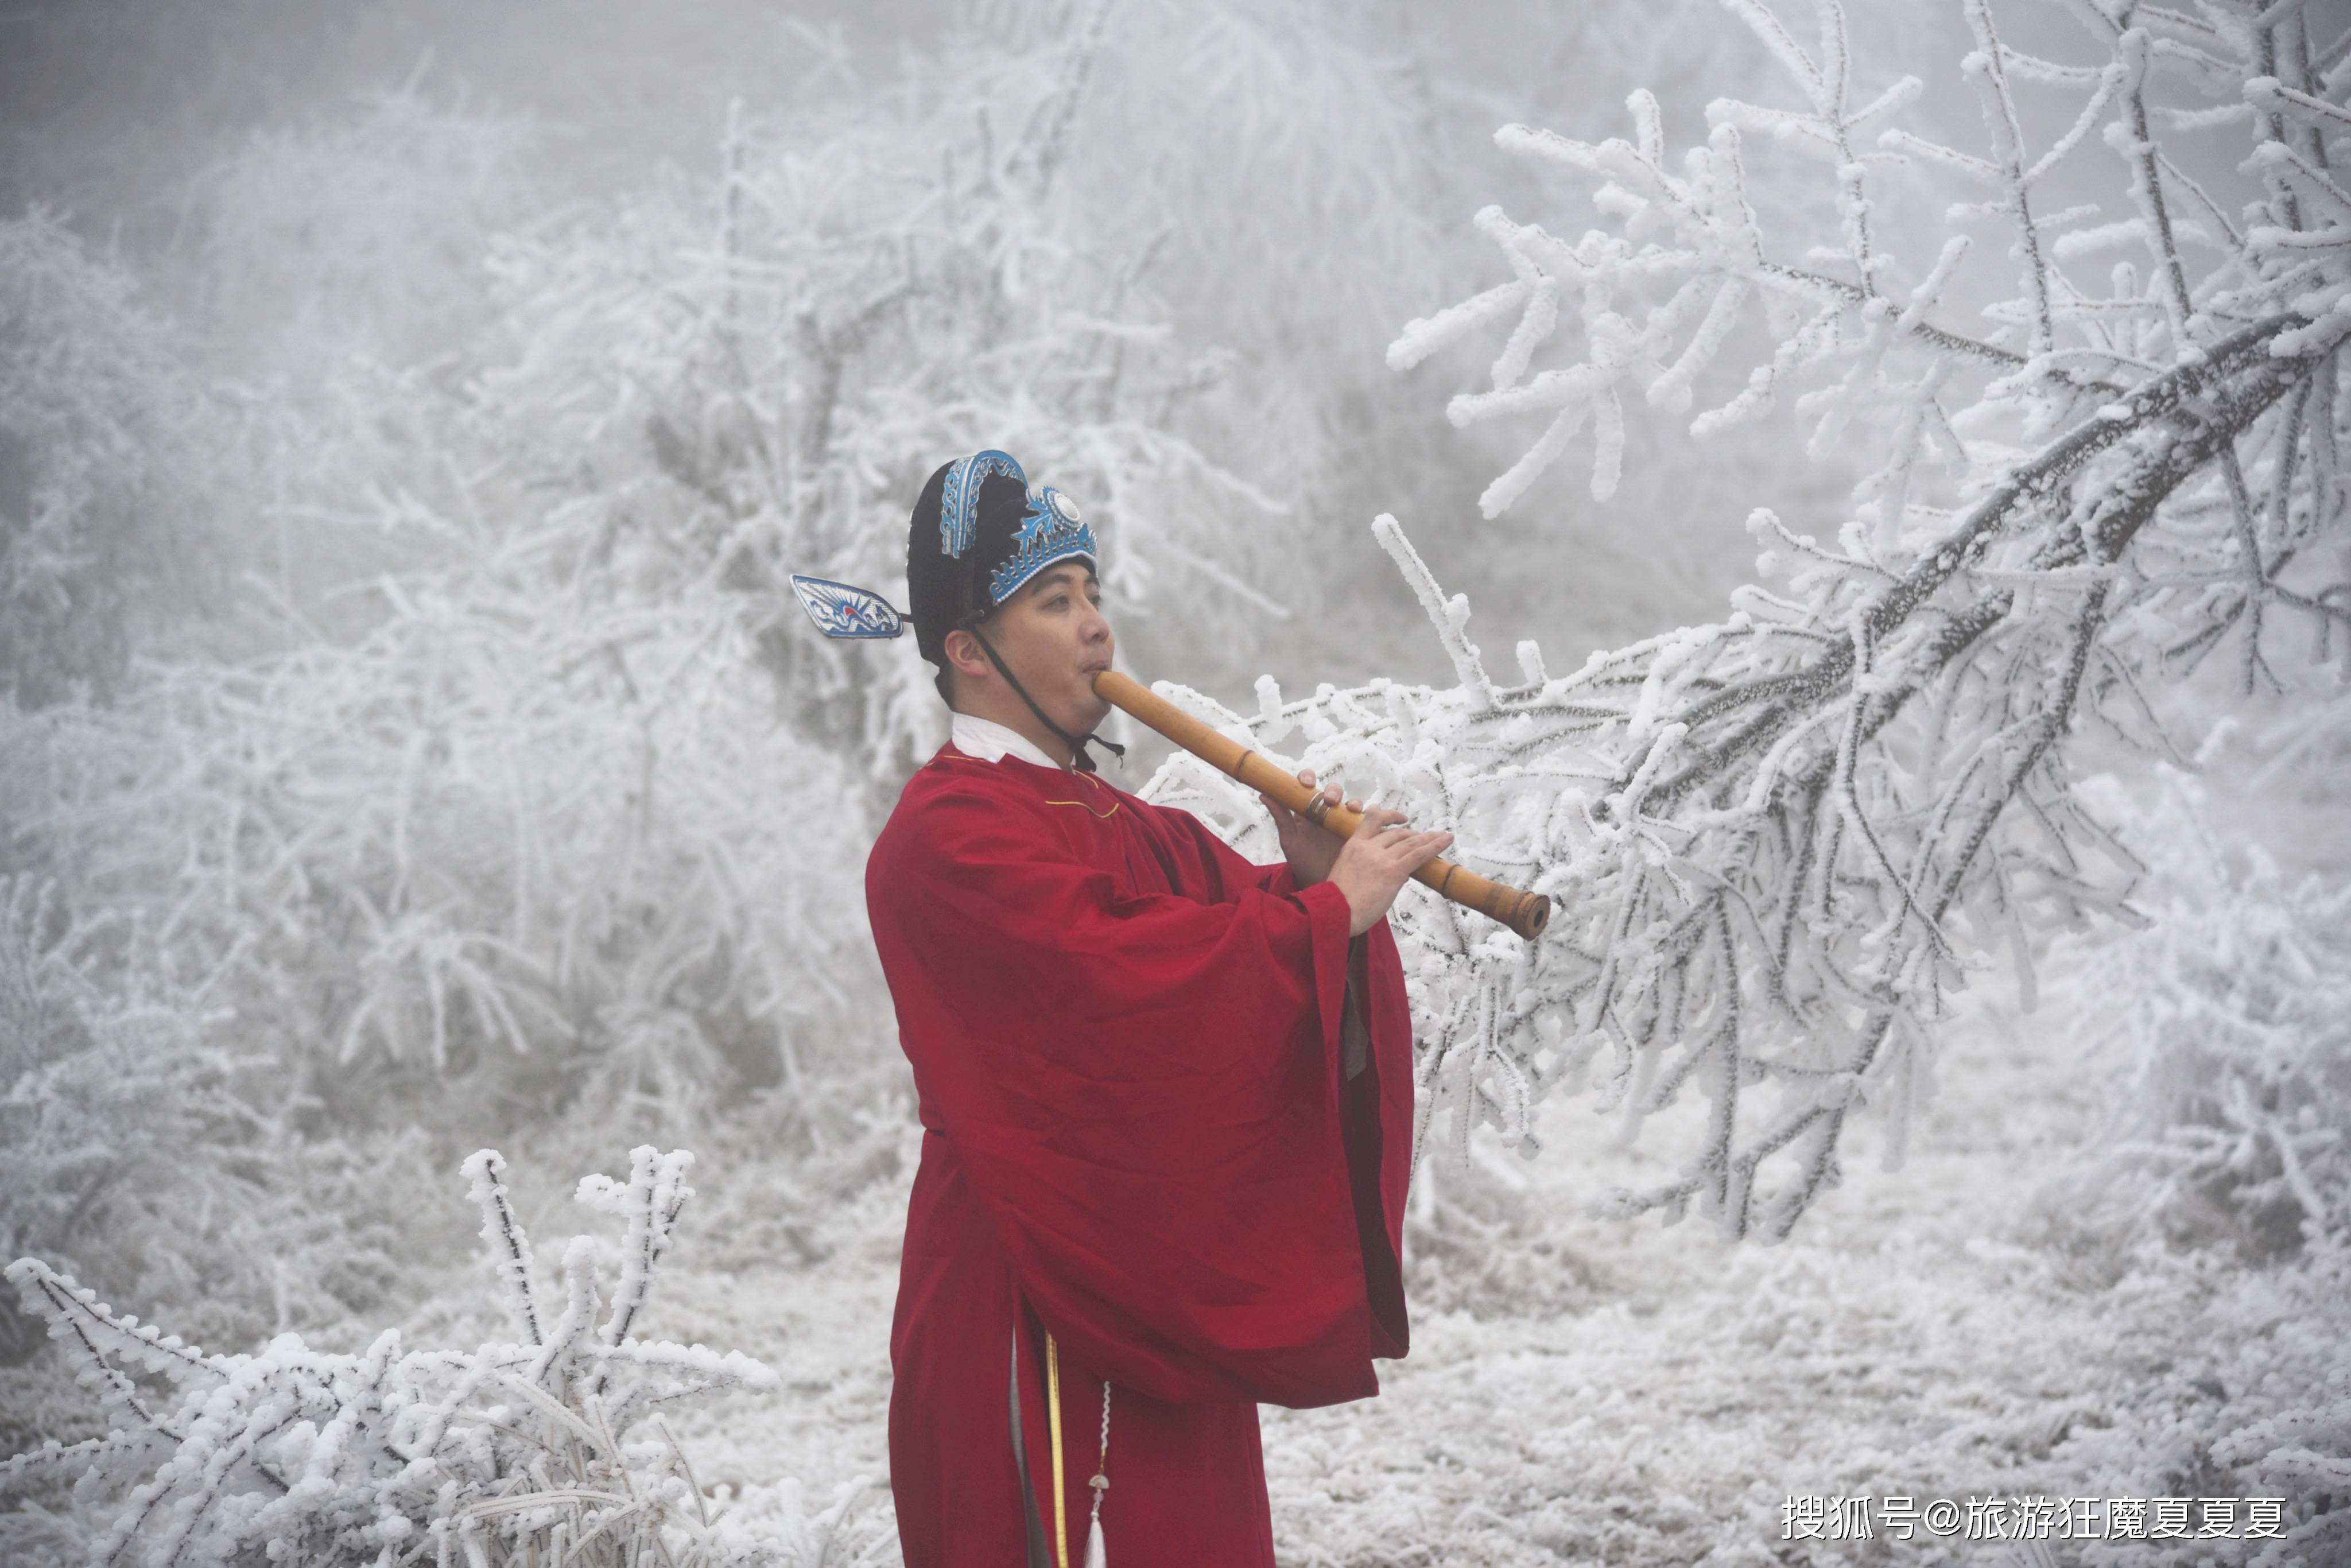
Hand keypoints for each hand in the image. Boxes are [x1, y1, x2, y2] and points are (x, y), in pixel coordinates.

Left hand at [1259, 768, 1362, 887]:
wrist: (1319, 885)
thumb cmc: (1302, 861)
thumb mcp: (1289, 840)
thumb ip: (1280, 817)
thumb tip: (1264, 794)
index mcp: (1308, 809)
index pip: (1308, 785)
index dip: (1308, 778)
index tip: (1306, 783)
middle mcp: (1327, 811)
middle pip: (1333, 791)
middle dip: (1333, 791)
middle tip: (1330, 800)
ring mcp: (1344, 821)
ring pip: (1352, 803)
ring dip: (1353, 802)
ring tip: (1352, 809)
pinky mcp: (1359, 832)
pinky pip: (1370, 820)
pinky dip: (1373, 815)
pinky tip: (1370, 817)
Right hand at [1325, 806, 1453, 937]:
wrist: (1334, 914)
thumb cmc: (1337, 903)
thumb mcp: (1345, 875)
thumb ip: (1364, 867)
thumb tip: (1391, 873)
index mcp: (1353, 846)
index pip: (1372, 820)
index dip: (1389, 815)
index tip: (1401, 818)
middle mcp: (1368, 847)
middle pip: (1396, 834)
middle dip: (1413, 835)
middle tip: (1425, 838)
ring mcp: (1382, 858)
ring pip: (1410, 842)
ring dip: (1430, 838)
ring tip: (1444, 836)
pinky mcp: (1394, 871)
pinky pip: (1419, 855)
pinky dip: (1435, 846)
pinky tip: (1447, 840)